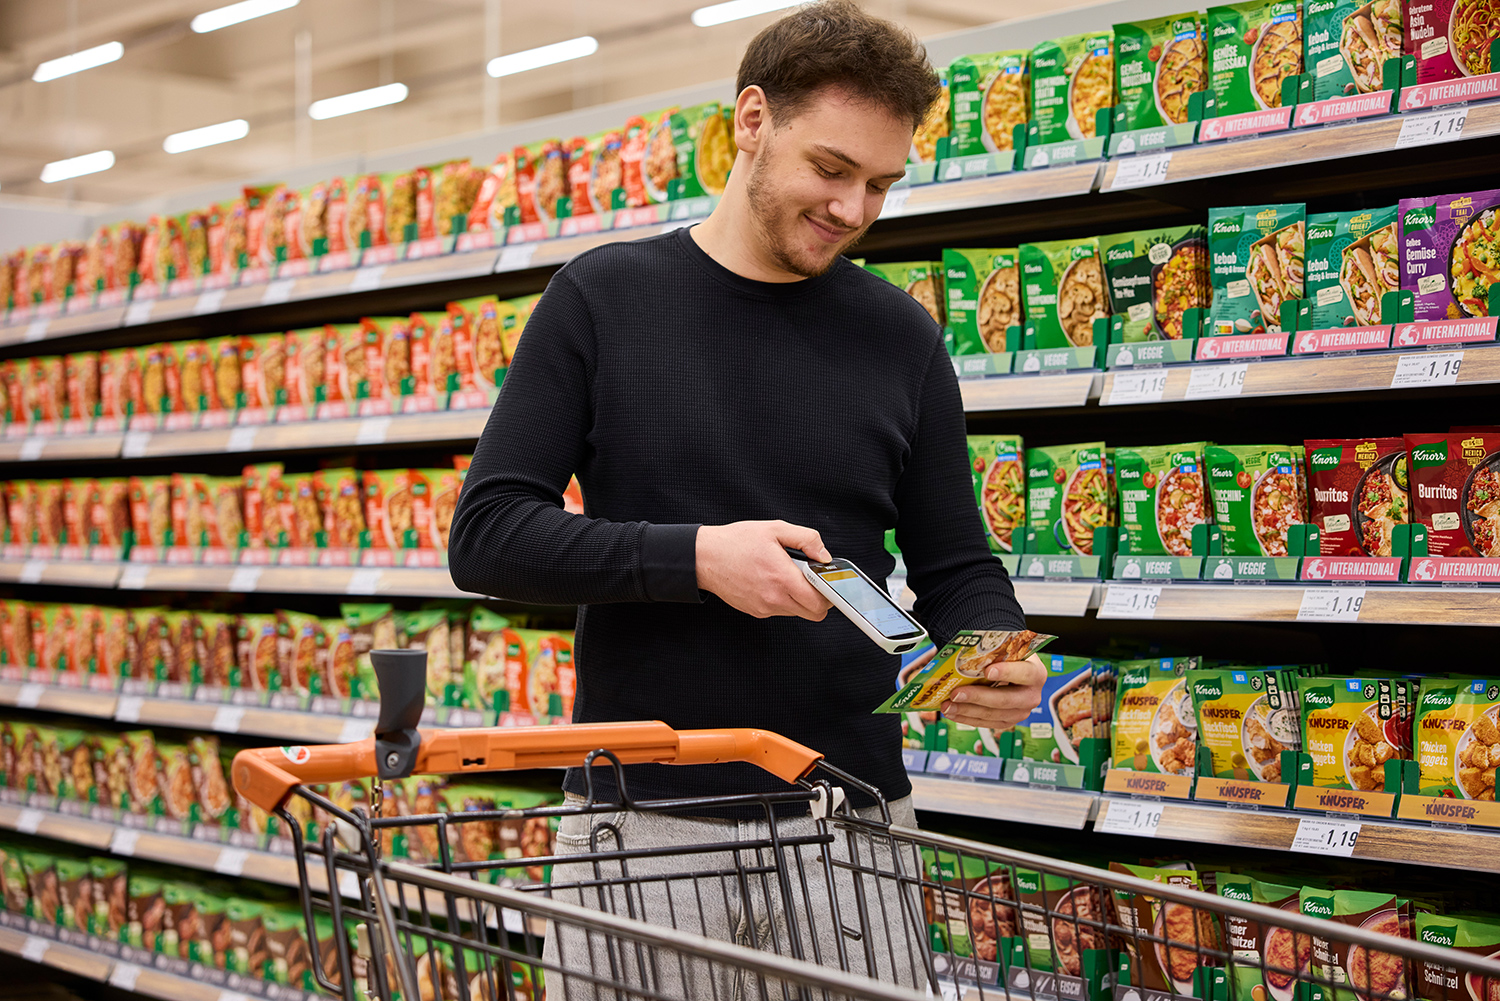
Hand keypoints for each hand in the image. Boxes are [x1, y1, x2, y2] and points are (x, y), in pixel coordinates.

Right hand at [696, 520, 833, 620]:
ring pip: (798, 613)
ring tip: (787, 576)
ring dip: (801, 599)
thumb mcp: (775, 528)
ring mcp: (764, 607)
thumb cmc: (736, 542)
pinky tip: (773, 581)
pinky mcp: (756, 611)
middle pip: (813, 613)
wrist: (705, 557)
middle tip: (812, 580)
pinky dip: (784, 599)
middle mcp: (774, 597)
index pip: (819, 600)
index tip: (829, 582)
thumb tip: (824, 556)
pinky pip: (780, 611)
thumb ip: (806, 539)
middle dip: (819, 599)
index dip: (830, 593)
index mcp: (782, 576)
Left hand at [940, 654, 1045, 729]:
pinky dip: (967, 718)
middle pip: (1005, 699)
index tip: (987, 670)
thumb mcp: (1003, 652)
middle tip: (955, 693)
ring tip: (947, 705)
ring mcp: (1021, 712)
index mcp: (1035, 673)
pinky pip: (986, 723)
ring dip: (967, 710)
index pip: (1024, 673)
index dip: (1006, 672)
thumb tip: (963, 660)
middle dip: (977, 697)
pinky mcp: (1008, 721)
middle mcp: (1032, 695)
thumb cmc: (1005, 657)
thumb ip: (991, 655)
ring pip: (993, 715)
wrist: (1009, 668)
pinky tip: (952, 712)